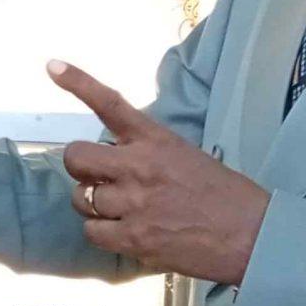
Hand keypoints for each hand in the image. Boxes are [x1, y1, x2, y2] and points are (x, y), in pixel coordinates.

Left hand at [51, 59, 271, 284]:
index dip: (78, 82)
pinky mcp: (134, 238)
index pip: (109, 104)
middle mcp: (139, 166)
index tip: (52, 66)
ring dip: (93, 204)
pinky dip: (103, 233)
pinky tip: (125, 232)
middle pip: (76, 157)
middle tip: (97, 178)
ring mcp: (134, 203)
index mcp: (155, 140)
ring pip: (81, 198)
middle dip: (80, 167)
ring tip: (120, 210)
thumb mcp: (187, 156)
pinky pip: (93, 232)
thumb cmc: (226, 196)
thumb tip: (116, 163)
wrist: (253, 236)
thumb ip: (148, 153)